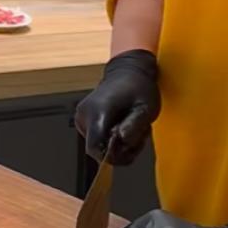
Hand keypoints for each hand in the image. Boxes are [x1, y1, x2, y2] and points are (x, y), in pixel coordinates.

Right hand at [74, 49, 159, 164]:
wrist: (128, 71)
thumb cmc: (139, 87)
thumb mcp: (146, 108)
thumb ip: (133, 126)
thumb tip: (121, 140)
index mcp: (98, 112)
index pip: (95, 149)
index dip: (113, 156)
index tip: (130, 147)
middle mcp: (84, 115)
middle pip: (98, 150)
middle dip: (120, 149)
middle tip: (137, 134)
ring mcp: (81, 118)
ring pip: (98, 146)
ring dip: (118, 144)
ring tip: (131, 126)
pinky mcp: (83, 120)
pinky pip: (96, 139)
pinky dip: (111, 138)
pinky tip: (122, 126)